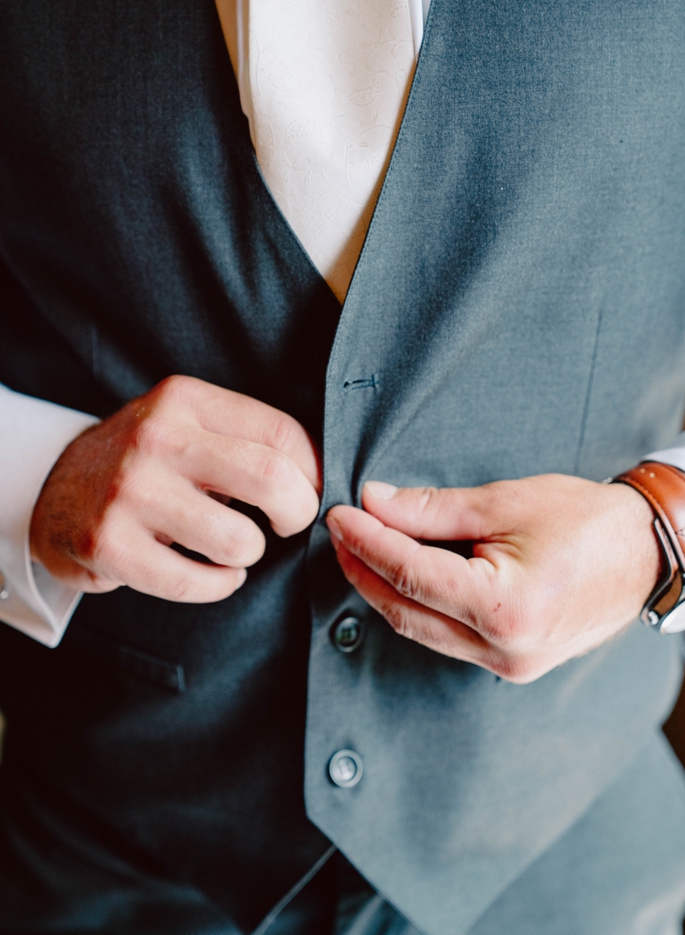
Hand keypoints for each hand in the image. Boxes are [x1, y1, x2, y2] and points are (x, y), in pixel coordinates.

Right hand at [30, 375, 320, 600]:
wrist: (55, 493)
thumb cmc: (152, 463)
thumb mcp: (192, 426)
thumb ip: (251, 439)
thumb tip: (329, 477)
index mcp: (186, 400)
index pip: (283, 435)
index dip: (314, 473)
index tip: (312, 493)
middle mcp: (156, 438)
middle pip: (271, 479)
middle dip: (298, 513)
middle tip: (287, 524)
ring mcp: (129, 491)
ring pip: (238, 540)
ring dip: (250, 554)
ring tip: (235, 546)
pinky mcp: (108, 543)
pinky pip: (195, 582)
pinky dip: (219, 585)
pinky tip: (212, 574)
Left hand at [325, 474, 663, 682]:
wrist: (647, 554)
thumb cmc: (588, 521)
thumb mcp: (507, 502)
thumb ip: (433, 509)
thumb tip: (375, 504)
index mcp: (504, 608)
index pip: (410, 574)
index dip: (366, 542)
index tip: (340, 515)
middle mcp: (504, 649)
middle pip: (406, 611)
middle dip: (365, 570)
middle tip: (341, 531)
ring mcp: (511, 666)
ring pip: (423, 631)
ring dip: (387, 591)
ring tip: (363, 549)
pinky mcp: (515, 666)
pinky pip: (450, 639)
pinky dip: (422, 607)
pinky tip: (406, 577)